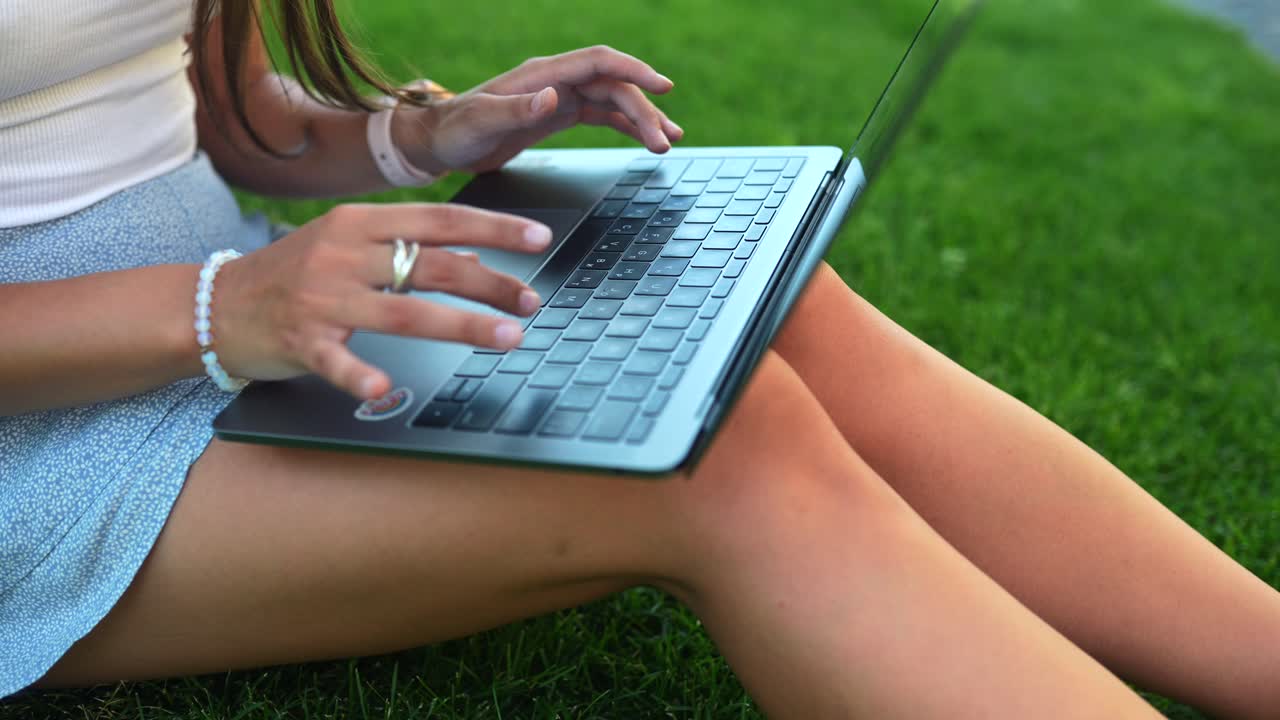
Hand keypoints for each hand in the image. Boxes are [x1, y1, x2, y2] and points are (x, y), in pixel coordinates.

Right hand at [211, 203, 551, 399]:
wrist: (215, 304)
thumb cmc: (293, 275)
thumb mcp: (350, 248)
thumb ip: (409, 250)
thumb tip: (478, 260)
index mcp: (359, 223)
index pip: (440, 219)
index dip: (493, 228)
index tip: (538, 239)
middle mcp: (343, 253)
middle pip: (431, 264)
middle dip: (490, 284)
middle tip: (531, 301)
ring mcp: (321, 297)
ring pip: (403, 311)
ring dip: (462, 325)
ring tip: (507, 338)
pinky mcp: (300, 339)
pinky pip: (335, 360)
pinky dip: (359, 375)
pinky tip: (383, 389)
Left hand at [395, 45, 683, 174]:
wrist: (438, 144)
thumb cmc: (455, 131)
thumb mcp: (481, 122)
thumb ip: (517, 109)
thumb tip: (553, 97)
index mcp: (541, 75)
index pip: (598, 63)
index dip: (633, 71)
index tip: (662, 87)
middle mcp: (555, 81)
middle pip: (613, 87)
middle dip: (643, 111)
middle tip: (664, 142)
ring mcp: (559, 97)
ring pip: (612, 102)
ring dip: (642, 120)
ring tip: (668, 142)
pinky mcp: (557, 115)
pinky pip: (601, 116)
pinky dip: (625, 127)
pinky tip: (644, 140)